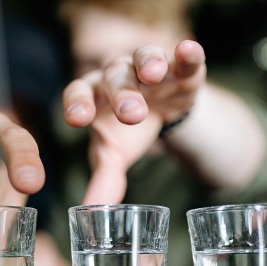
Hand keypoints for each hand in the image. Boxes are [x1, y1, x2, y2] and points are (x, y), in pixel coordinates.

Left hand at [62, 40, 205, 203]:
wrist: (159, 112)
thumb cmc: (124, 132)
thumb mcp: (113, 154)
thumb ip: (103, 180)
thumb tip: (89, 214)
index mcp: (92, 96)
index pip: (78, 94)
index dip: (77, 105)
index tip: (77, 121)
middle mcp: (116, 76)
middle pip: (114, 78)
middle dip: (122, 95)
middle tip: (131, 115)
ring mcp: (148, 68)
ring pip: (145, 59)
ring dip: (148, 64)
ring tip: (153, 74)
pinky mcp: (180, 69)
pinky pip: (183, 58)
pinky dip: (188, 54)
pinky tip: (189, 51)